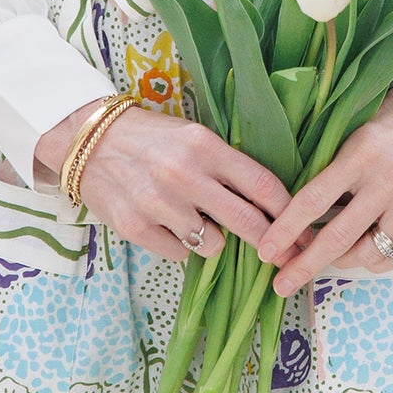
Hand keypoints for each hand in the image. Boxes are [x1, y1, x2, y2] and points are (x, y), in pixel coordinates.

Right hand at [34, 102, 291, 264]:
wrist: (88, 141)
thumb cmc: (151, 138)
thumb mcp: (194, 137)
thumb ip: (228, 166)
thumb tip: (270, 205)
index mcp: (206, 147)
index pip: (263, 185)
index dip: (290, 212)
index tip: (304, 229)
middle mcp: (186, 176)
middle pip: (248, 222)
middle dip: (271, 243)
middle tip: (283, 255)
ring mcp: (160, 205)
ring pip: (212, 245)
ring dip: (210, 238)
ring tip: (192, 217)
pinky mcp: (137, 228)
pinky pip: (179, 254)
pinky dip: (178, 244)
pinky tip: (165, 222)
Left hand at [256, 58, 392, 296]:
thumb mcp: (367, 120)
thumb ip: (341, 158)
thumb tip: (305, 199)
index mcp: (364, 151)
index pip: (313, 200)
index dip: (285, 229)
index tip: (265, 250)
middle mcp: (391, 180)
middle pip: (337, 238)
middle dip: (304, 265)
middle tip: (281, 282)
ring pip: (369, 252)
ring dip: (342, 261)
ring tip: (330, 259)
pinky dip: (379, 260)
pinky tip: (367, 254)